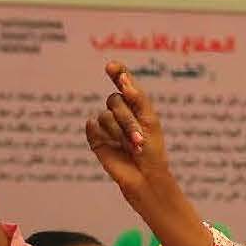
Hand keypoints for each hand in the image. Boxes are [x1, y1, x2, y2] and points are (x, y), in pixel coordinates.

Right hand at [85, 61, 173, 203]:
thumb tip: (124, 81)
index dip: (117, 72)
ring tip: (133, 148)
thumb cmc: (152, 151)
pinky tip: (115, 148)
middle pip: (115, 101)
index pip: (122, 81)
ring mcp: (106, 125)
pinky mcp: (95, 137)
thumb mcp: (150, 122)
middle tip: (139, 139)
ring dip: (121, 132)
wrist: (146, 177)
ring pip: (105, 116)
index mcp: (135, 105)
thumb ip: (138, 99)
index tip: (112, 67)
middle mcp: (119, 112)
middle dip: (128, 120)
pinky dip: (105, 136)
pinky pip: (93, 127)